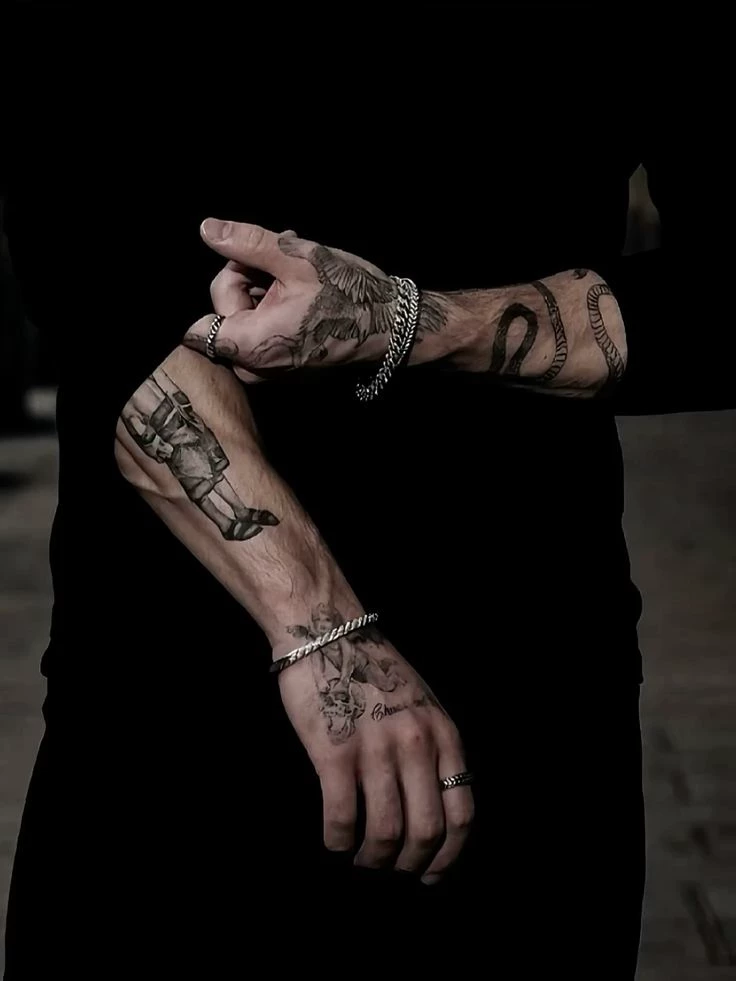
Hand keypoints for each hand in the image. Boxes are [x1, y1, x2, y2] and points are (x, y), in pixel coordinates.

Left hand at [184, 219, 401, 379]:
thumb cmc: (349, 294)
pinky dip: (275, 310)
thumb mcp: (295, 258)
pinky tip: (302, 292)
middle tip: (282, 263)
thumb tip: (207, 229)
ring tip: (296, 274)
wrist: (391, 327)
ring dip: (263, 291)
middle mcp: (255, 369)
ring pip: (244, 322)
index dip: (222, 284)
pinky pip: (264, 336)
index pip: (195, 328)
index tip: (248, 266)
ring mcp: (271, 373)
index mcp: (249, 345)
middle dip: (246, 281)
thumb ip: (246, 243)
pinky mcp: (286, 371)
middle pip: (222, 315)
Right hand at [274, 604, 473, 883]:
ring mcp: (376, 749)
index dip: (449, 856)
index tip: (430, 874)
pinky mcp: (335, 752)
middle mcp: (417, 744)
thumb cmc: (373, 669)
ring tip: (360, 860)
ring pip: (385, 833)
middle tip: (391, 870)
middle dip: (409, 864)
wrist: (328, 633)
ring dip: (372, 860)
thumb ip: (434, 749)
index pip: (461, 814)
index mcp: (444, 735)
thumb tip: (433, 807)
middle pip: (426, 831)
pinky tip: (334, 841)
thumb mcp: (423, 704)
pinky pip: (342, 817)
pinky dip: (338, 841)